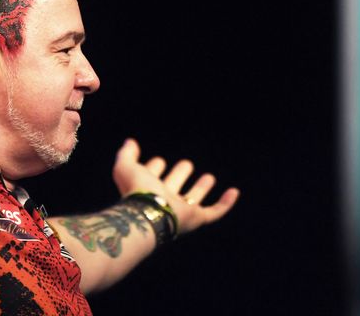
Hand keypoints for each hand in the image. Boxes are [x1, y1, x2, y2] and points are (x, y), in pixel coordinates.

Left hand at [112, 138, 239, 234]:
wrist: (148, 214)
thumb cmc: (135, 190)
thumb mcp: (125, 167)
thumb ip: (126, 154)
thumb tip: (130, 142)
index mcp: (146, 190)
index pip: (151, 178)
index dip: (154, 169)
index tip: (159, 161)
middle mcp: (164, 201)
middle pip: (173, 188)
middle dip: (179, 176)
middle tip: (186, 164)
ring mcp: (181, 210)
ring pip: (192, 199)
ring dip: (201, 189)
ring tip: (208, 177)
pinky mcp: (196, 218)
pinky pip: (214, 212)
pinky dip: (226, 204)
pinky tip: (234, 192)